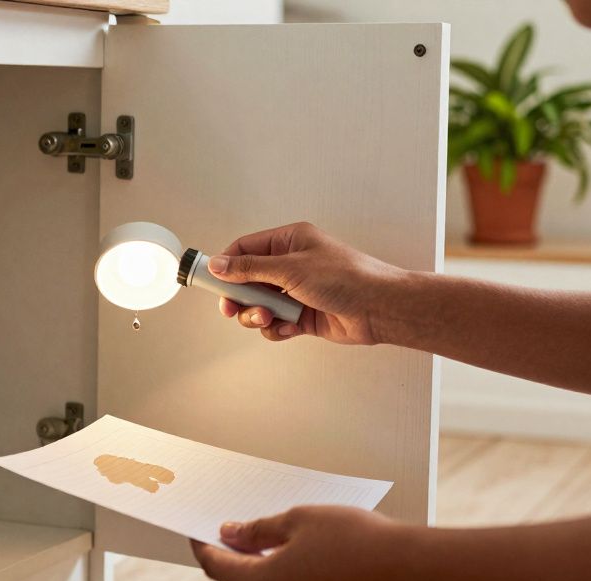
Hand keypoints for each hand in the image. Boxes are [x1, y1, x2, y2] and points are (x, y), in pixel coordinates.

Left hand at [190, 506, 418, 580]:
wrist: (406, 568)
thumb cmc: (352, 538)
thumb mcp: (297, 520)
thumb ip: (257, 530)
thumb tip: (229, 535)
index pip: (216, 567)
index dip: (204, 547)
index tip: (198, 532)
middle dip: (236, 558)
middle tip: (239, 530)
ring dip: (266, 571)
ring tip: (276, 541)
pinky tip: (305, 561)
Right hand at [208, 222, 403, 343]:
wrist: (379, 308)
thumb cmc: (347, 278)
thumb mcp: (291, 268)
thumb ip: (251, 268)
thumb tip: (219, 264)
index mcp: (288, 242)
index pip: (245, 249)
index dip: (225, 264)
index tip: (210, 281)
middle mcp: (290, 265)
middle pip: (247, 280)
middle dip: (239, 297)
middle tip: (233, 308)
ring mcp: (295, 291)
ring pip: (258, 305)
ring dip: (258, 315)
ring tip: (270, 318)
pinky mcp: (301, 315)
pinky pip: (275, 323)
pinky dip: (277, 328)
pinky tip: (291, 327)